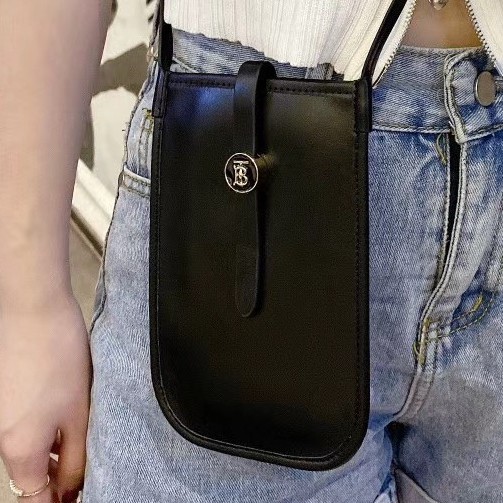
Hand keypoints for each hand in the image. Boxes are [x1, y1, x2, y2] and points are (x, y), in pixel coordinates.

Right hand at [0, 294, 91, 502]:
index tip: (81, 495)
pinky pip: (25, 428)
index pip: (35, 497)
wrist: (33, 311)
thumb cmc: (61, 361)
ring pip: (28, 451)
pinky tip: (68, 422)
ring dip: (53, 456)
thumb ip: (75, 457)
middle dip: (57, 481)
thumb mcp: (78, 413)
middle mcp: (2, 439)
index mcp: (20, 450)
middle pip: (29, 476)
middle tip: (87, 473)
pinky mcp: (6, 397)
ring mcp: (1, 417)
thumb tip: (73, 489)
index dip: (59, 502)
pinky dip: (45, 434)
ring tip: (82, 449)